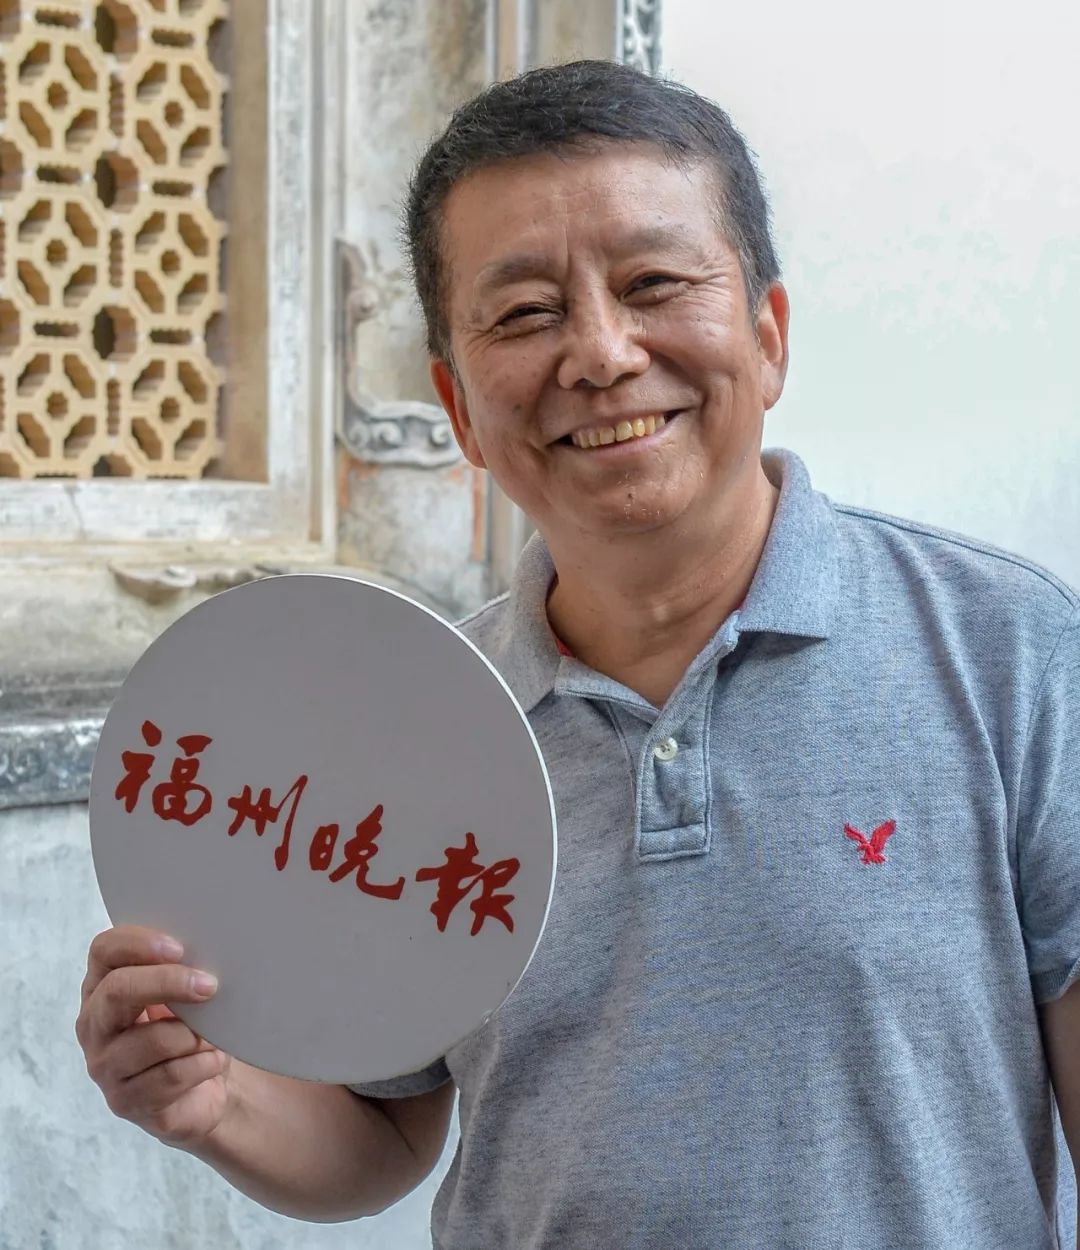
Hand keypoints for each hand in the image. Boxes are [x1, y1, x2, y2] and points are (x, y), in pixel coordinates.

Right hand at [76, 925, 231, 1147]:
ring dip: (197, 1036)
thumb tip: (207, 953)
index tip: (180, 948)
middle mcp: (95, 1024)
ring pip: (153, 1039)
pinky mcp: (124, 1101)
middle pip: (118, 990)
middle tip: (209, 986)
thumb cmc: (189, 1031)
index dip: (138, 943)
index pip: (104, 951)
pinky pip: (171, 1075)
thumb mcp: (182, 995)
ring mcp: (104, 1066)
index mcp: (103, 986)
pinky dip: (204, 1064)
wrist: (201, 1092)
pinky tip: (213, 1062)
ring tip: (215, 1038)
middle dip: (168, 982)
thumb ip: (182, 970)